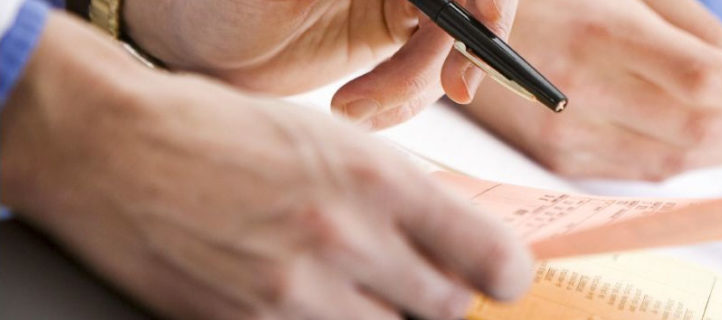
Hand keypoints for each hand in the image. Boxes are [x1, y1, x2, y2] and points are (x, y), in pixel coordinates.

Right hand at [2, 14, 530, 319]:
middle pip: (444, 307)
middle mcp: (347, 237)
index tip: (500, 277)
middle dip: (437, 295)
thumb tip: (447, 236)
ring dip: (385, 316)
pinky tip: (313, 300)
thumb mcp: (328, 140)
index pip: (486, 253)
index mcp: (377, 178)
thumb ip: (395, 193)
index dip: (502, 273)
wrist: (114, 149)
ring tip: (355, 287)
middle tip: (412, 277)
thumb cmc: (218, 133)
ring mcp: (299, 291)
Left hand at [123, 0, 517, 127]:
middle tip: (453, 89)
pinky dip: (401, 106)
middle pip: (467, 8)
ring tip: (353, 109)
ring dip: (414, 88)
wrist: (193, 48)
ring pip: (447, 51)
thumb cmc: (220, 1)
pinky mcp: (389, 49)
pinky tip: (357, 113)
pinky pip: (421, 80)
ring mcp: (398, 7)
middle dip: (461, 51)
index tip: (485, 21)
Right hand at [465, 0, 721, 179]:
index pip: (700, 78)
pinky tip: (718, 153)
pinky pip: (638, 172)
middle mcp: (583, 88)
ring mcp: (568, 131)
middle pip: (695, 128)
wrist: (459, 33)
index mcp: (602, 33)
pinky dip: (688, 166)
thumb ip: (685, 25)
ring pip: (672, 160)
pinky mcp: (558, 157)